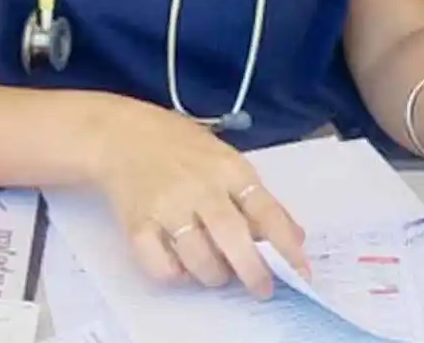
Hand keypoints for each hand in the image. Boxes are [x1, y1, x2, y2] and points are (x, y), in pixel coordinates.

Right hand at [93, 101, 307, 297]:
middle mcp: (199, 186)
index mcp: (228, 167)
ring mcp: (166, 205)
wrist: (122, 134)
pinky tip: (182, 266)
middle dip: (252, 269)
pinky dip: (176, 275)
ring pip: (198, 256)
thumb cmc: (181, 147)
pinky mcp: (137, 224)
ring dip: (214, 275)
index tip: (302, 271)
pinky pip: (160, 265)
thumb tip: (294, 236)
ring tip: (218, 273)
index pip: (265, 209)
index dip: (286, 244)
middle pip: (231, 234)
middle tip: (262, 289)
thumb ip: (257, 196)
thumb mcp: (226, 159)